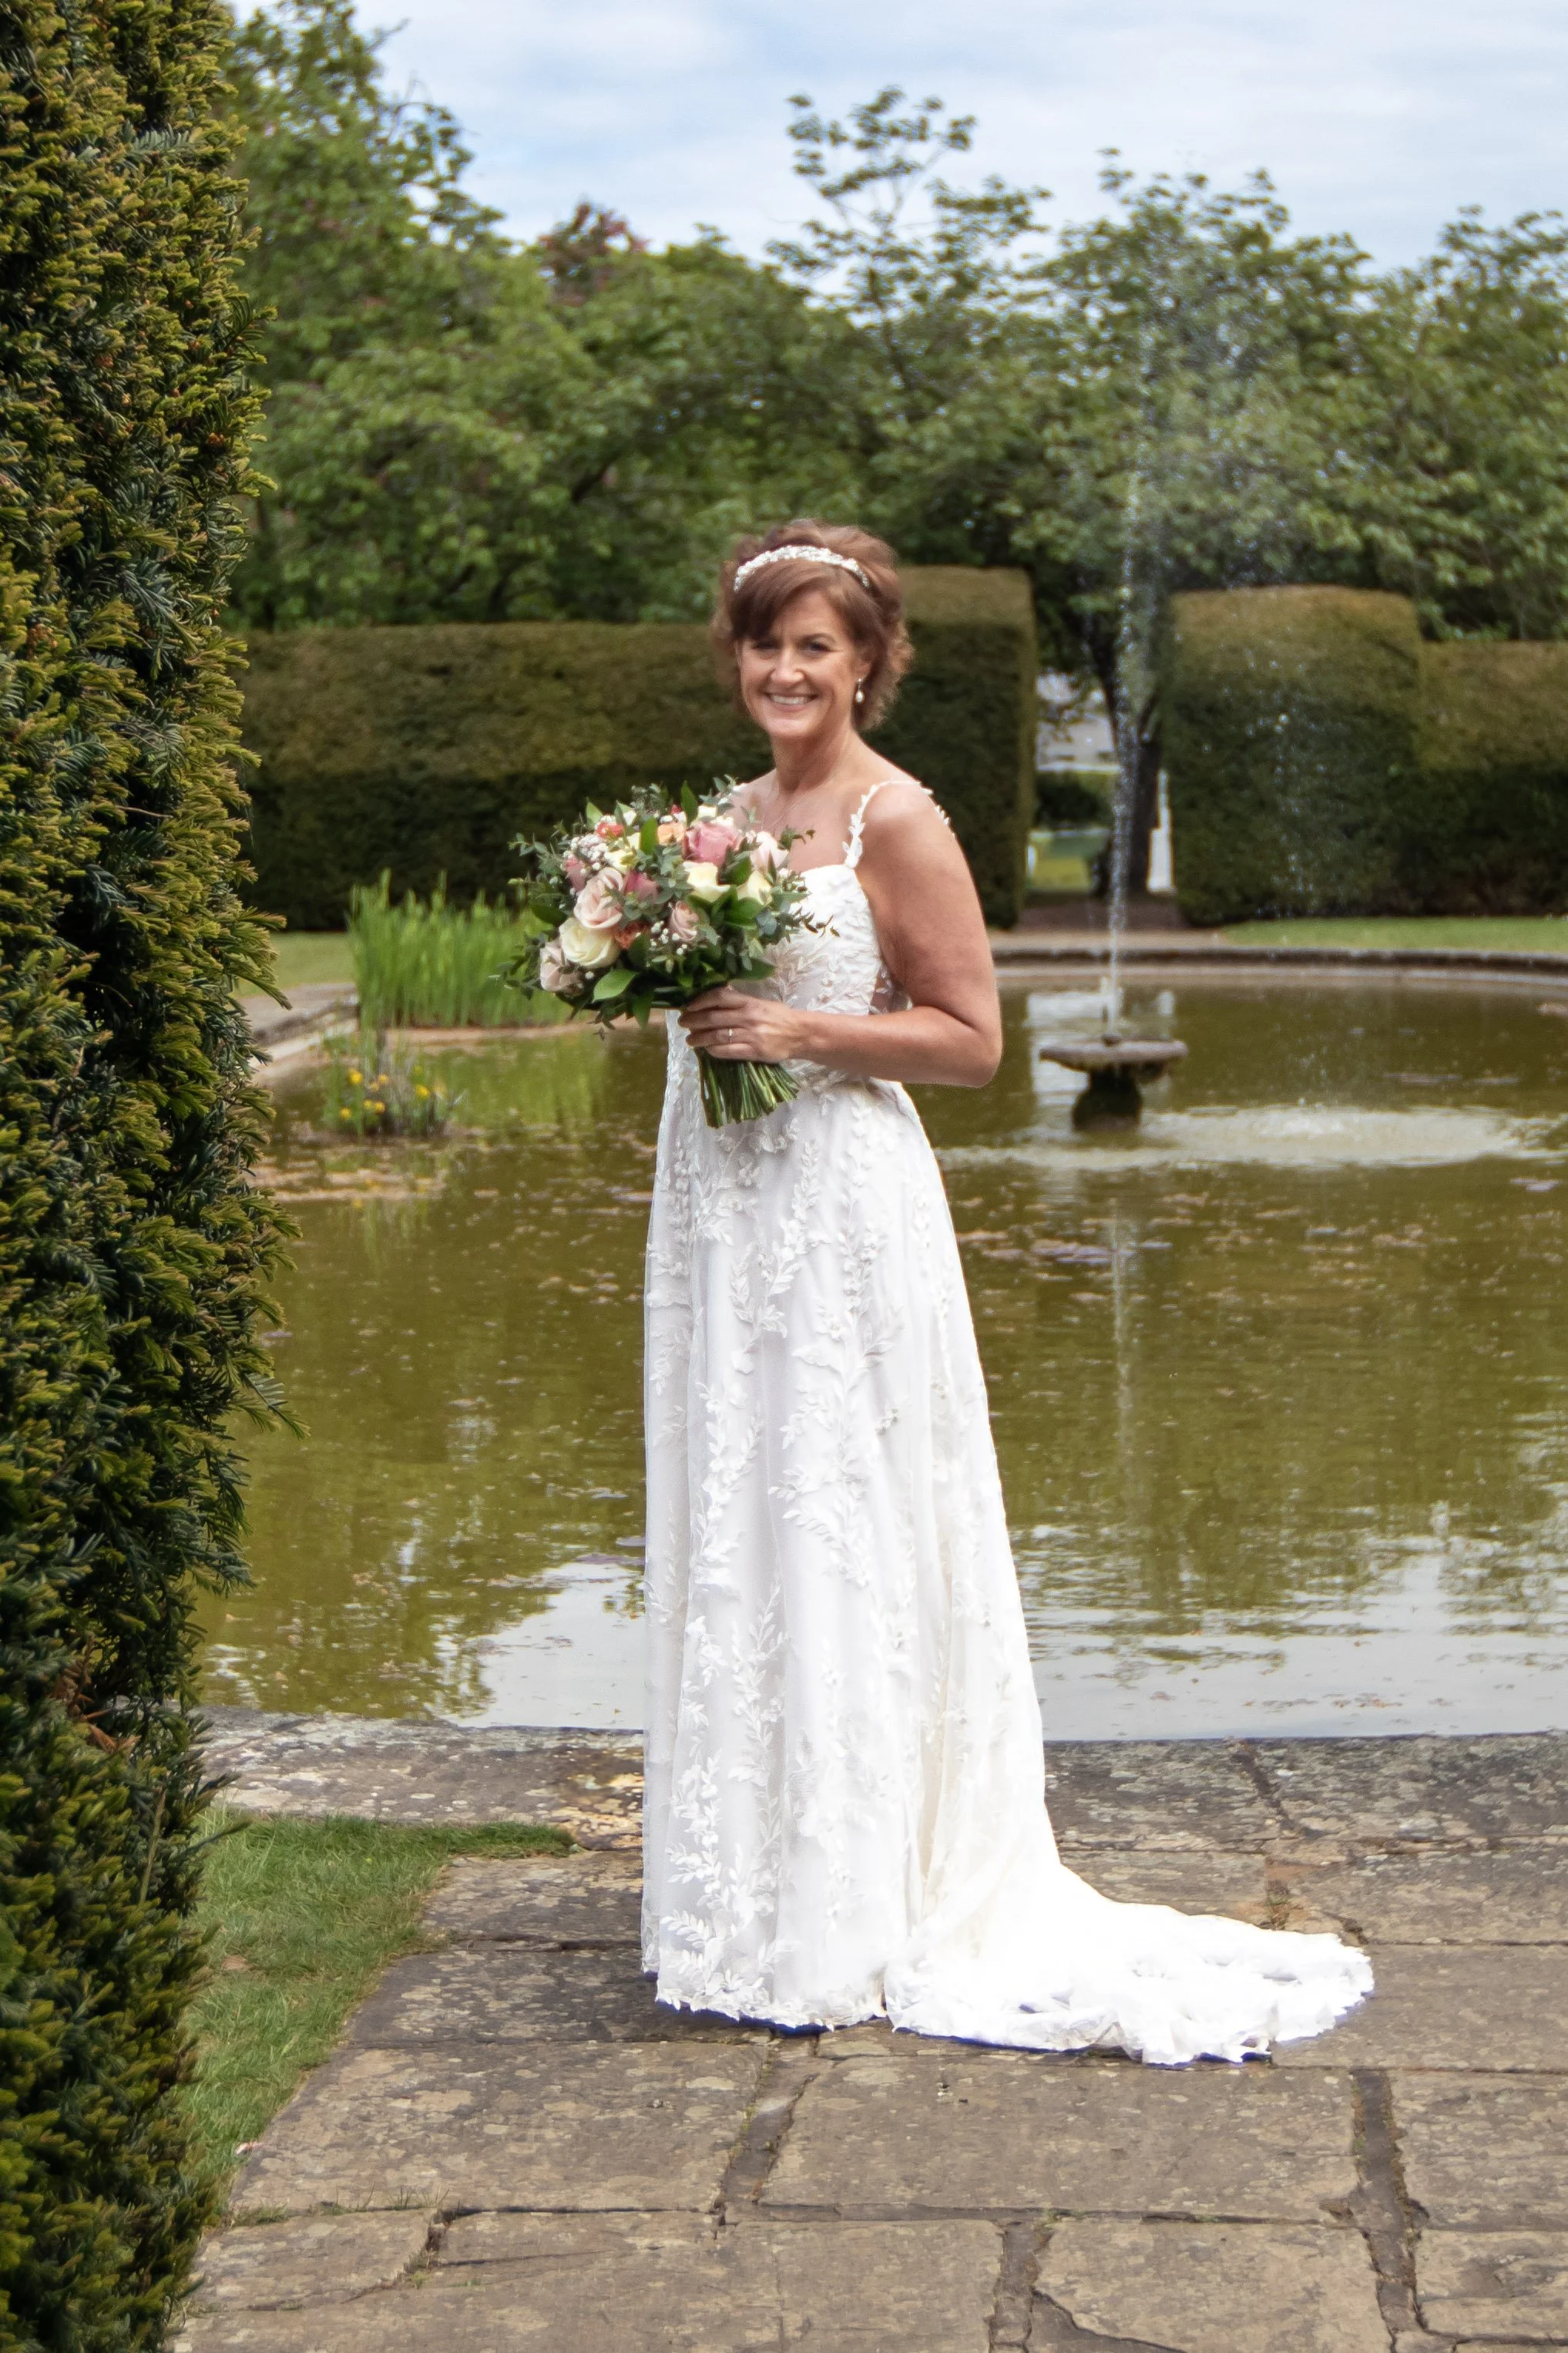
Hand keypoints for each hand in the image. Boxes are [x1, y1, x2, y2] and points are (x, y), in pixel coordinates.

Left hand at [679, 986, 804, 1061]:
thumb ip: (740, 1002)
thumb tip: (714, 1000)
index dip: (700, 1001)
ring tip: (690, 1040)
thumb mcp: (760, 1003)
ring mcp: (750, 1035)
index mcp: (749, 1002)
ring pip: (717, 1036)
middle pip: (713, 1018)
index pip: (719, 997)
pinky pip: (727, 1051)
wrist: (800, 1034)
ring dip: (699, 1038)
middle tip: (683, 1024)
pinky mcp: (753, 1051)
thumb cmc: (779, 1017)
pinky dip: (713, 1050)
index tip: (689, 1006)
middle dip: (693, 1021)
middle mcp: (748, 1017)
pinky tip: (707, 1050)